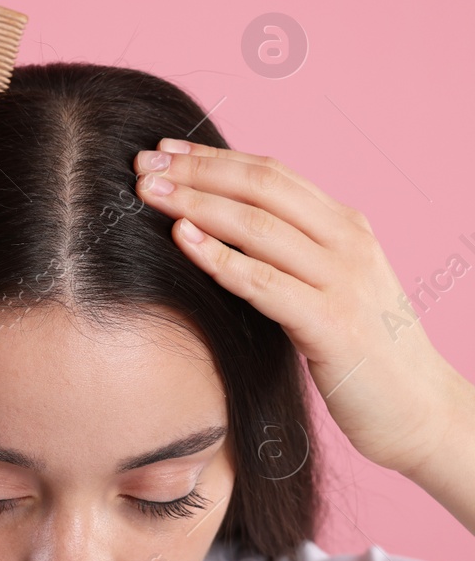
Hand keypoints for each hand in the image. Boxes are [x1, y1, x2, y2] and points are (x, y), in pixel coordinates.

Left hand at [132, 138, 474, 480]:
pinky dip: (220, 258)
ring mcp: (343, 282)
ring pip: (258, 226)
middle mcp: (348, 243)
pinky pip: (265, 283)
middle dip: (196, 171)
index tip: (162, 149)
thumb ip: (289, 252)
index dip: (213, 157)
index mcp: (346, 226)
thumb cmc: (361, 350)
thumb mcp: (328, 284)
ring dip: (196, 204)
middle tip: (141, 164)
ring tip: (147, 193)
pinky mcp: (332, 325)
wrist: (420, 410)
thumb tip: (220, 224)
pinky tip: (182, 239)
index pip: (271, 174)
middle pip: (260, 188)